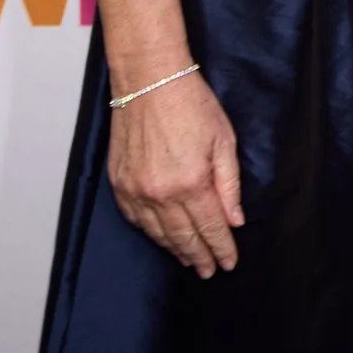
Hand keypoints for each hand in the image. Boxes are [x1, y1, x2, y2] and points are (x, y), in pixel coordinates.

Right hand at [107, 70, 244, 276]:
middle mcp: (160, 193)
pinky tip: (161, 238)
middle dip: (199, 256)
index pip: (210, 228)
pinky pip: (135, 219)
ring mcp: (135, 190)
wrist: (149, 81)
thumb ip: (229, 184)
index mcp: (191, 183)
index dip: (221, 248)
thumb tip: (234, 220)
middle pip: (183, 237)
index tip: (229, 263)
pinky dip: (150, 232)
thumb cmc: (191, 104)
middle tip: (209, 271)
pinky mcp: (119, 183)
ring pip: (158, 233)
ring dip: (175, 249)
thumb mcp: (224, 140)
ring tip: (189, 260)